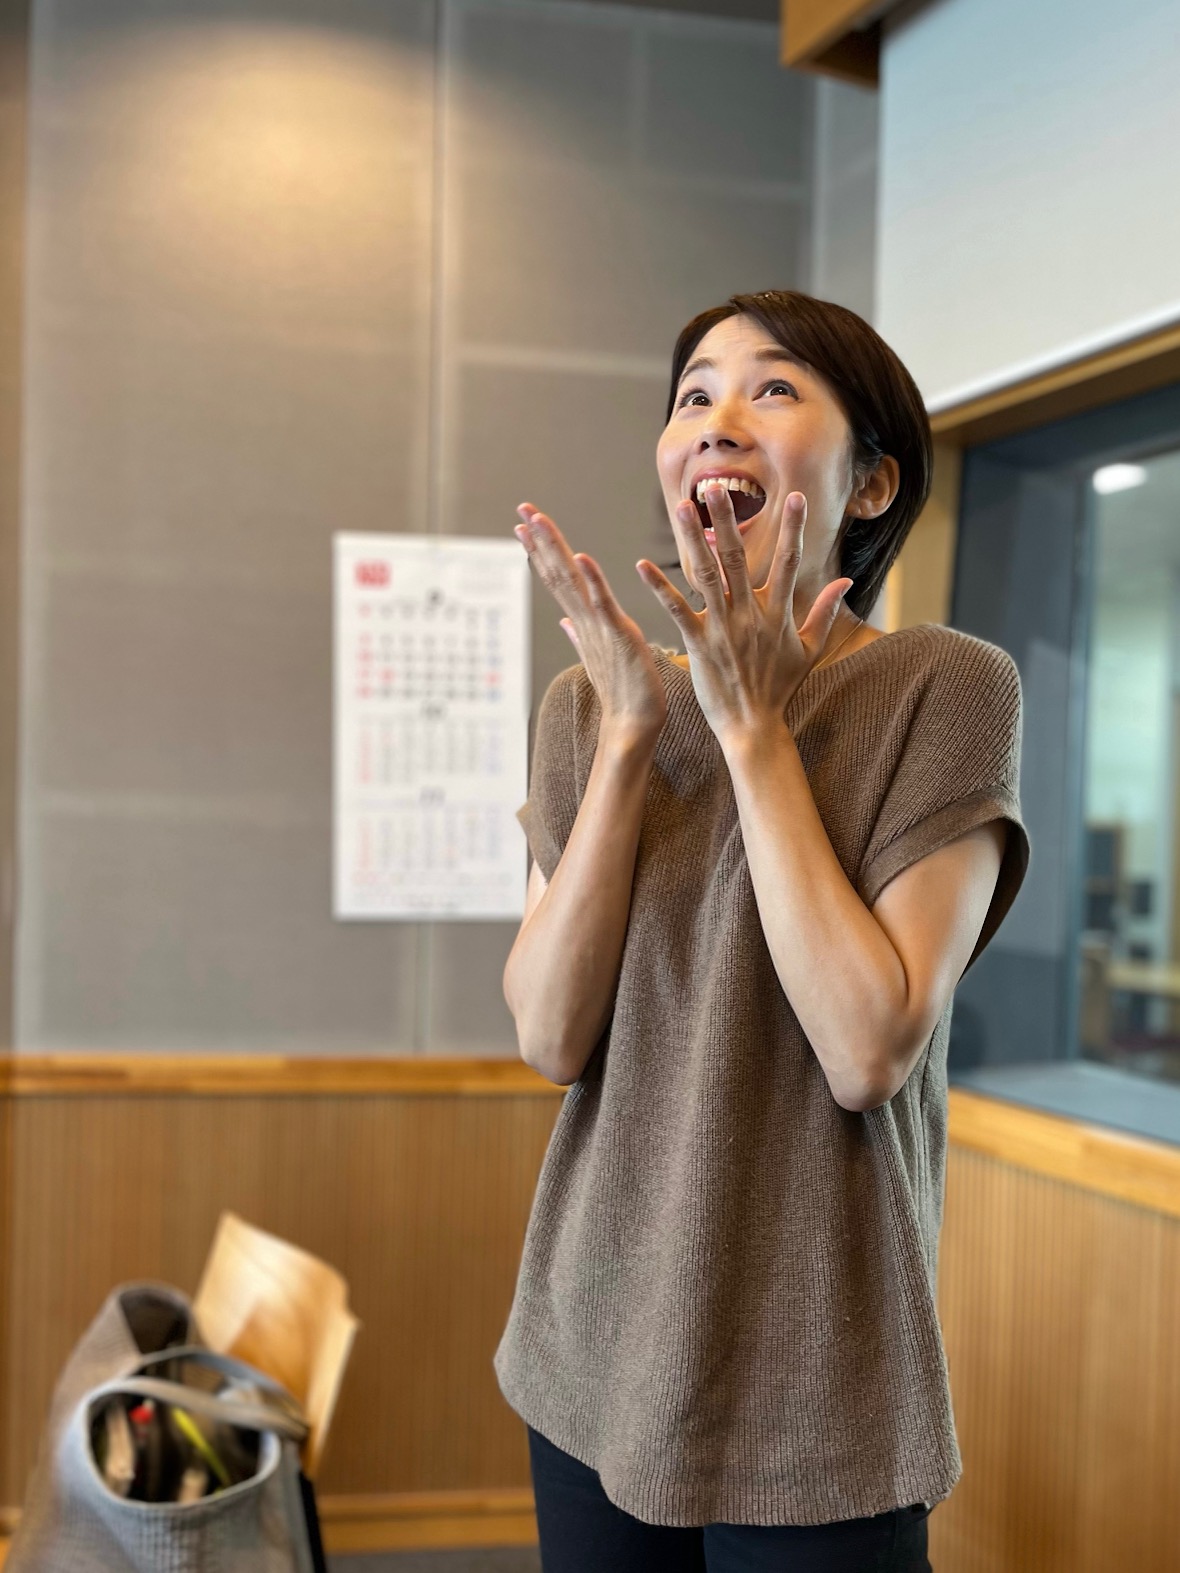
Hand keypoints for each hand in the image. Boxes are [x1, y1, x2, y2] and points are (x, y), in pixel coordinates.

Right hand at [514, 503, 667, 740]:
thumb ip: (579, 635)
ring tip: (538, 522)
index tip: (525, 525)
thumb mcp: (599, 656)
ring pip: (571, 582)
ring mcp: (598, 627)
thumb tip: (564, 621)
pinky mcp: (618, 634)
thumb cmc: (624, 691)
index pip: (558, 579)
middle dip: (540, 540)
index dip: (541, 551)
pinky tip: (582, 557)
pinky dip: (592, 580)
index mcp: (584, 622)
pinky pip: (602, 603)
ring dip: (555, 550)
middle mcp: (585, 621)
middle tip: (522, 510)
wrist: (634, 724)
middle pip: (557, 573)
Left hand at [635, 484, 852, 748]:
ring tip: (683, 507)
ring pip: (707, 574)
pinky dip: (659, 588)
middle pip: (738, 557)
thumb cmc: (779, 688)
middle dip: (728, 519)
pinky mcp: (698, 644)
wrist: (754, 726)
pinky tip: (642, 566)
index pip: (788, 562)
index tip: (796, 496)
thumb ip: (824, 612)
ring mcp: (723, 628)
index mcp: (777, 613)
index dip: (794, 529)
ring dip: (693, 539)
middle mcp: (750, 614)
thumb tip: (846, 581)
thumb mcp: (809, 650)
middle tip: (716, 486)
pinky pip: (677, 610)